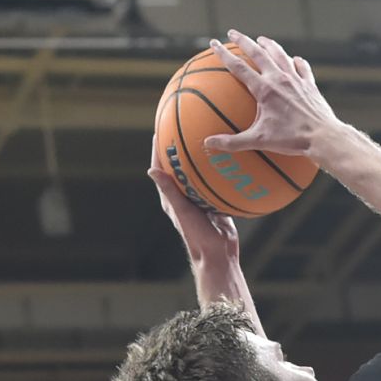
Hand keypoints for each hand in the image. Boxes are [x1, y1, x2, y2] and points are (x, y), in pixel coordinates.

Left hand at [148, 137, 240, 266]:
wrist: (218, 253)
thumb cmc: (196, 235)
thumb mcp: (181, 210)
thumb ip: (169, 190)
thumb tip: (152, 170)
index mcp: (170, 196)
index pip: (161, 167)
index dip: (159, 149)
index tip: (160, 130)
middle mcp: (183, 196)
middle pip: (179, 166)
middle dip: (179, 147)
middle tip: (182, 127)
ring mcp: (199, 199)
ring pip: (198, 173)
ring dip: (200, 158)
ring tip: (205, 138)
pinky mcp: (215, 203)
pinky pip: (215, 183)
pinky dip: (218, 172)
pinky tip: (228, 161)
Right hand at [203, 31, 342, 157]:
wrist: (323, 136)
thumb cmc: (292, 139)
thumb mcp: (259, 140)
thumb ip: (233, 142)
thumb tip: (208, 143)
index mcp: (265, 89)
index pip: (239, 66)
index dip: (224, 54)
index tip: (214, 43)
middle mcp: (280, 79)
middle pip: (258, 53)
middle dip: (244, 41)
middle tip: (233, 33)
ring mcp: (296, 80)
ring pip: (280, 55)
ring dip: (269, 45)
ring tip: (262, 39)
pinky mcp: (310, 85)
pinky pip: (302, 68)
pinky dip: (296, 61)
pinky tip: (294, 59)